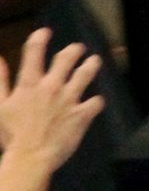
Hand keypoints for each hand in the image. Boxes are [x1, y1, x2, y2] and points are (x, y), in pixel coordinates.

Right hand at [0, 30, 104, 173]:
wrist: (30, 157)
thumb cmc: (10, 134)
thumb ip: (0, 81)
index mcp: (29, 83)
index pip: (35, 51)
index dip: (41, 38)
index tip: (45, 33)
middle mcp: (52, 86)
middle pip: (66, 59)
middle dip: (73, 50)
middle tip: (77, 48)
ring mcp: (69, 99)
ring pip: (85, 74)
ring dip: (91, 66)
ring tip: (94, 61)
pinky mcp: (82, 115)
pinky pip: (96, 102)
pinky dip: (96, 101)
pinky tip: (96, 101)